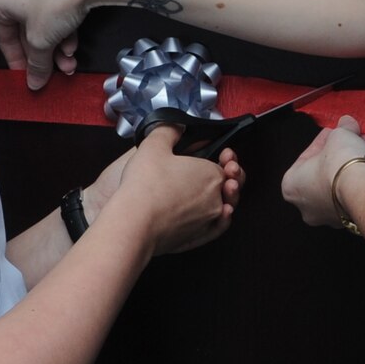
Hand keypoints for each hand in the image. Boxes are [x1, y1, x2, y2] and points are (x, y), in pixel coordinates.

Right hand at [0, 0, 96, 89]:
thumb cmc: (54, 6)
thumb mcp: (41, 42)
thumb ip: (36, 65)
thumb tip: (34, 84)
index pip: (4, 37)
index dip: (16, 60)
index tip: (26, 77)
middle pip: (26, 32)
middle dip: (42, 56)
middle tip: (52, 74)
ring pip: (44, 25)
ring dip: (56, 48)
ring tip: (69, 65)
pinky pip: (57, 13)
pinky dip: (64, 32)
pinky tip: (74, 47)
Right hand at [100, 126, 244, 254]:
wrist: (134, 222)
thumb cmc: (145, 184)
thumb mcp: (153, 145)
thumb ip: (168, 130)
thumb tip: (176, 126)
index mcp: (211, 174)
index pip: (224, 167)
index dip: (224, 160)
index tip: (221, 154)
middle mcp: (215, 198)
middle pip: (228, 186)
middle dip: (230, 177)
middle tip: (223, 170)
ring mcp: (208, 220)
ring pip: (225, 207)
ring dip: (227, 197)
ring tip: (221, 191)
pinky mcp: (198, 237)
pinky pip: (217, 228)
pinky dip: (221, 220)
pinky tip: (218, 215)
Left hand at [280, 115, 364, 228]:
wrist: (364, 191)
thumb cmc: (340, 167)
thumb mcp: (339, 135)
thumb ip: (342, 128)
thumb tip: (348, 124)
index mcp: (292, 186)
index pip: (307, 156)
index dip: (324, 139)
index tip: (335, 131)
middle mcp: (309, 205)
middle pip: (328, 170)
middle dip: (344, 150)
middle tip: (354, 136)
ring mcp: (332, 214)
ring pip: (345, 181)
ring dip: (358, 160)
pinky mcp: (354, 217)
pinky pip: (359, 191)